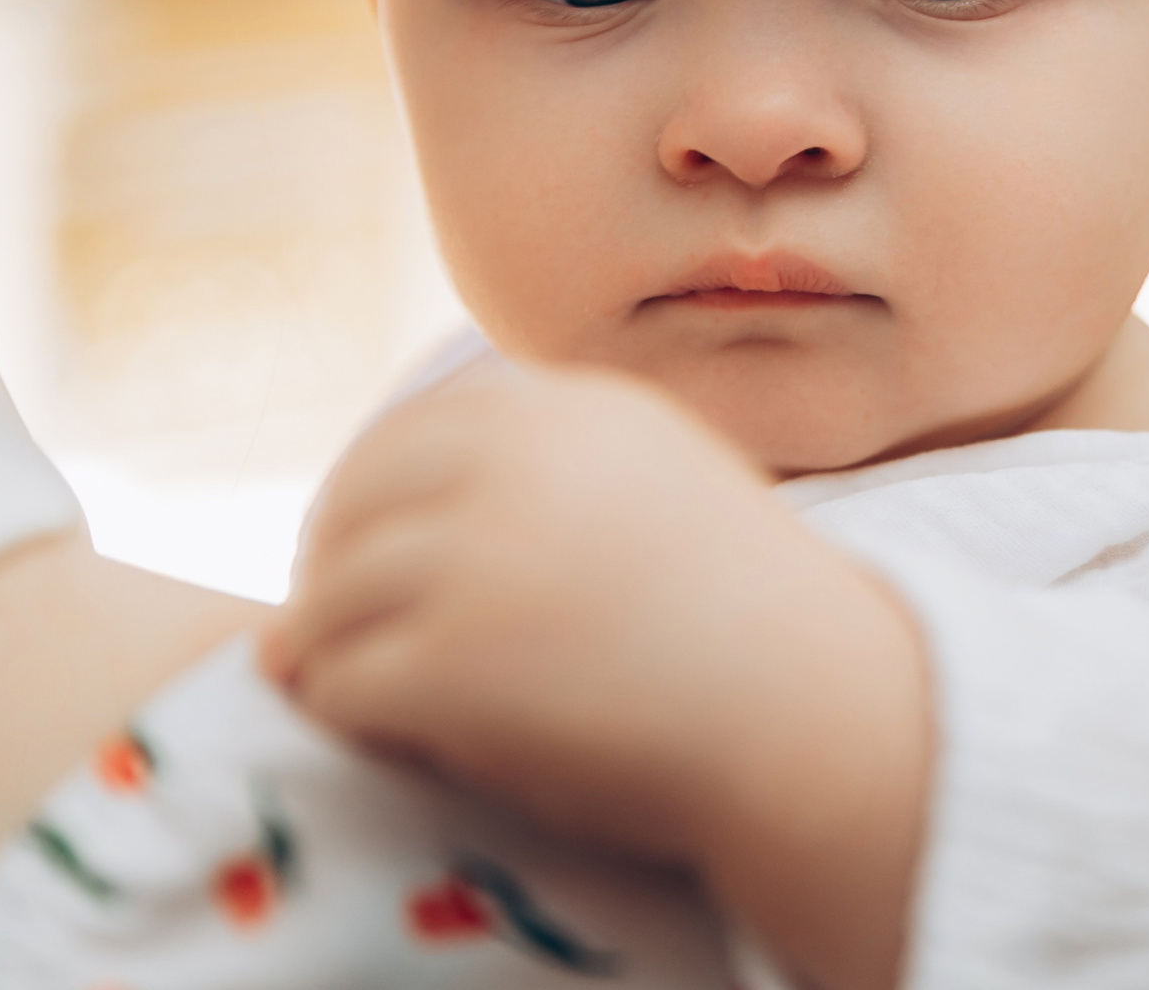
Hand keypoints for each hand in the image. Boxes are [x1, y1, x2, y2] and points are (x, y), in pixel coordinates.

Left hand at [260, 359, 927, 989]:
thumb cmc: (750, 629)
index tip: (380, 562)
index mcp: (572, 409)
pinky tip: (400, 740)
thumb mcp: (658, 493)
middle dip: (337, 572)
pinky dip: (351, 718)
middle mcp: (515, 461)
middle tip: (345, 636)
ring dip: (335, 652)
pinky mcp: (449, 661)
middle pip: (352, 504)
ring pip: (330, 600)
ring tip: (372, 696)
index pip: (410, 433)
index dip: (377, 503)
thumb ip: (544, 481)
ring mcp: (476, 556)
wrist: (818, 719)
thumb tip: (410, 517)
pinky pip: (341, 685)